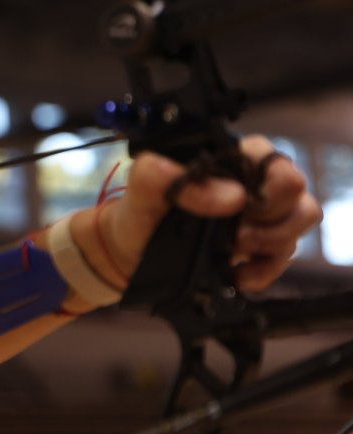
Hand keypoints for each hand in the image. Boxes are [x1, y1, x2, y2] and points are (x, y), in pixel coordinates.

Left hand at [88, 135, 321, 291]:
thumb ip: (169, 175)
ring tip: (237, 249)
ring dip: (274, 240)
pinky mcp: (260, 247)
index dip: (266, 184)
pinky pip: (285, 256)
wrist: (130, 251)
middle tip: (237, 232)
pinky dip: (266, 270)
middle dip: (270, 215)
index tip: (239, 206)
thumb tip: (232, 195)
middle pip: (295, 190)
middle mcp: (251, 183)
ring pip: (302, 218)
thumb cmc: (140, 210)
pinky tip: (239, 275)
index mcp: (229, 159)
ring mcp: (260, 215)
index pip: (273, 160)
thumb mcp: (142, 188)